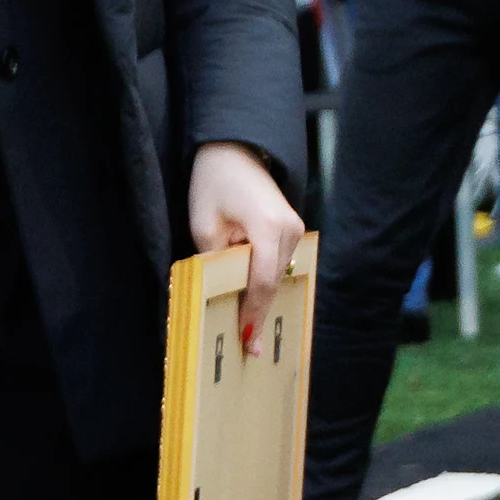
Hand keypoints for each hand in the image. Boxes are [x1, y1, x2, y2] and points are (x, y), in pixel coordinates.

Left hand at [185, 138, 304, 351]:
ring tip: (250, 333)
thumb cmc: (213, 184)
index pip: (262, 278)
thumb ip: (215, 260)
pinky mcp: (293, 229)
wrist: (234, 151)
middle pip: (273, 281)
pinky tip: (255, 304)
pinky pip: (279, 263)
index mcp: (268, 226)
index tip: (244, 337)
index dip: (252, 310)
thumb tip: (218, 293)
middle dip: (259, 313)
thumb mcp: (204, 224)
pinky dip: (266, 282)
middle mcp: (290, 229)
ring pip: (278, 274)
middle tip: (249, 348)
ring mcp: (296, 229)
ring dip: (263, 299)